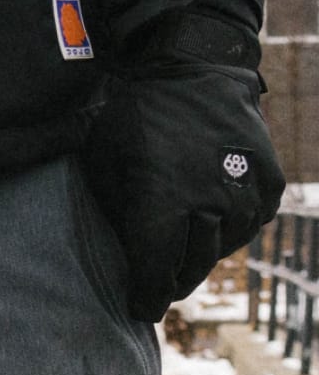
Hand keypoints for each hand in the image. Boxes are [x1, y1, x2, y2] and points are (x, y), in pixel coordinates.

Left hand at [82, 10, 282, 320]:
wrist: (197, 66)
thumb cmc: (138, 114)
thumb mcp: (103, 159)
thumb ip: (114, 211)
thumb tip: (123, 256)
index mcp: (163, 200)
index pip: (155, 272)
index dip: (146, 297)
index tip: (140, 308)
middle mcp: (210, 203)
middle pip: (190, 267)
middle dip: (171, 280)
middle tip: (159, 284)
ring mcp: (245, 194)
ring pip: (222, 249)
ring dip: (201, 252)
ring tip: (183, 243)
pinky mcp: (269, 184)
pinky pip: (249, 225)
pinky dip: (229, 228)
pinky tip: (211, 216)